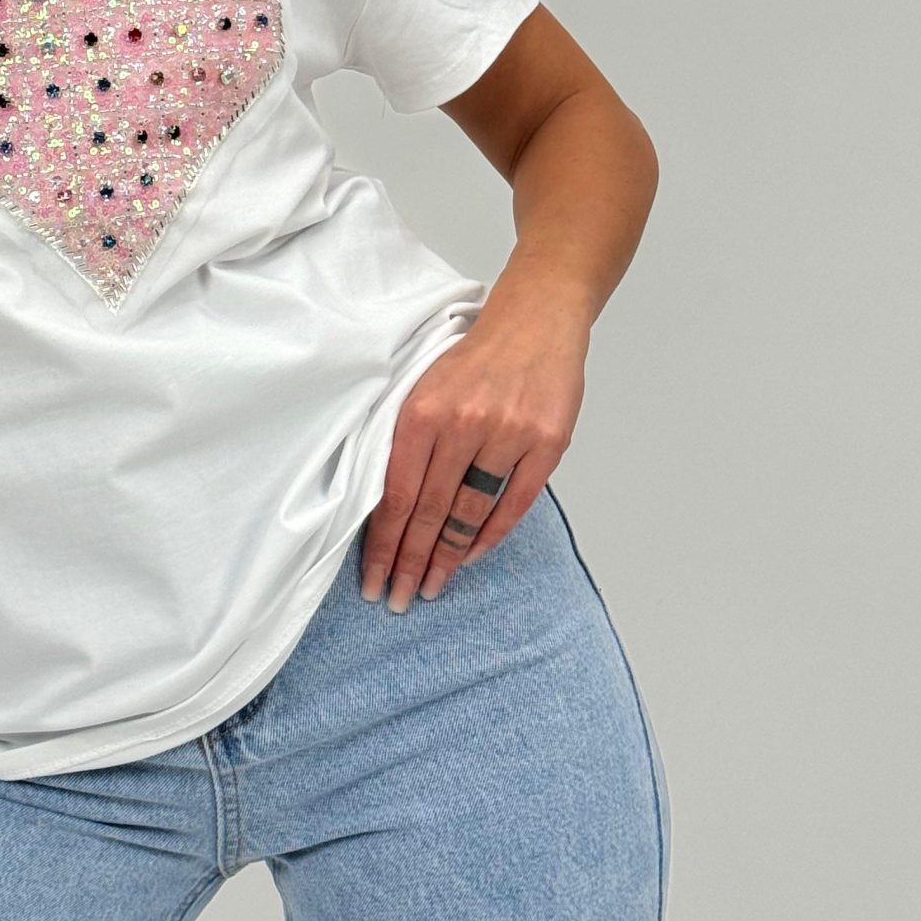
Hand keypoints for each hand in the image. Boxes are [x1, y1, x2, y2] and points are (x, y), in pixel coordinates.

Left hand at [358, 306, 585, 611]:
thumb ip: (405, 440)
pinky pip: (514, 502)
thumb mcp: (423, 387)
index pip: (396, 494)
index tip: (373, 578)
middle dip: (410, 561)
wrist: (534, 322)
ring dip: (447, 555)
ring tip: (431, 586)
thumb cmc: (472, 359)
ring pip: (470, 511)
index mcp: (422, 411)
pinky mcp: (546, 443)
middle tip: (397, 598)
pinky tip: (469, 555)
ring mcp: (508, 434)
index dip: (384, 544)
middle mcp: (463, 425)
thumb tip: (382, 507)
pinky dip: (490, 534)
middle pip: (429, 510)